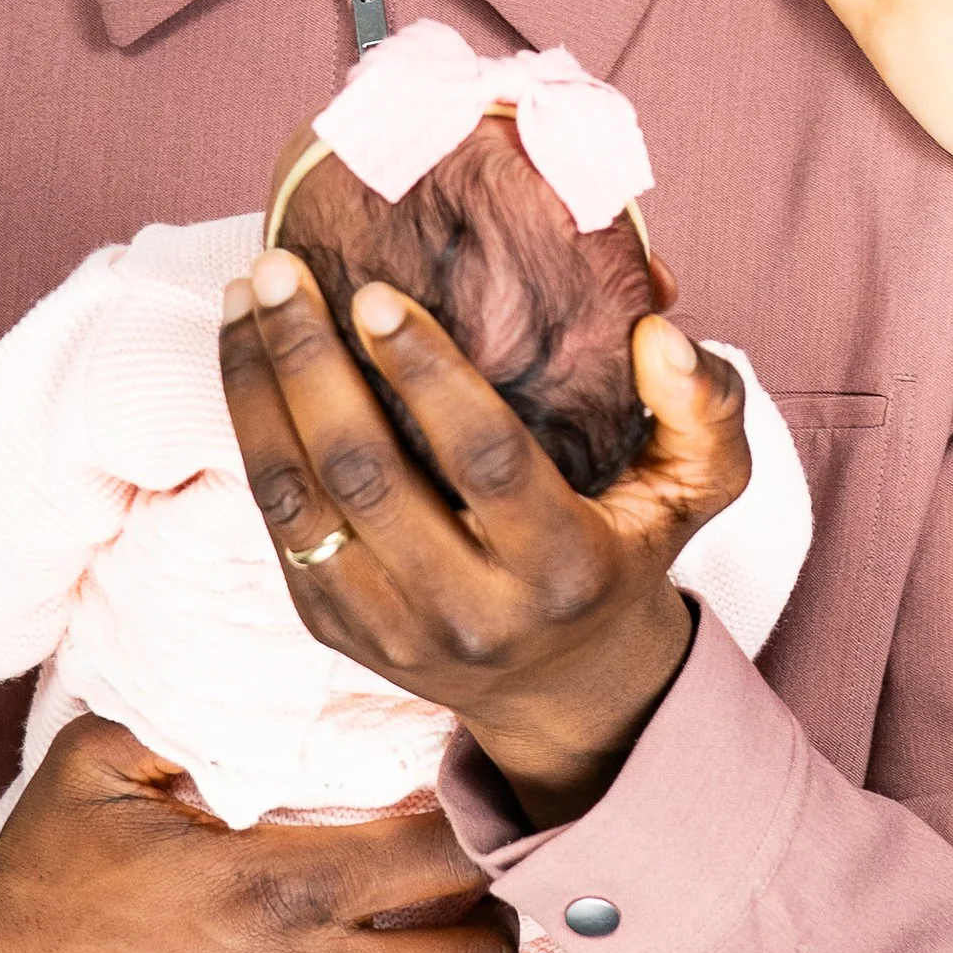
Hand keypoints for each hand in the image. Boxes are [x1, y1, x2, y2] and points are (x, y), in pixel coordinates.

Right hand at [0, 714, 516, 952]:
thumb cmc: (41, 880)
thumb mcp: (102, 763)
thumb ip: (196, 718)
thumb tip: (283, 691)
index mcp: (279, 887)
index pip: (451, 859)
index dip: (474, 830)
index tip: (463, 813)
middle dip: (483, 917)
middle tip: (458, 892)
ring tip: (391, 951)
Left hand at [222, 253, 747, 825]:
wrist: (563, 680)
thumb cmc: (626, 547)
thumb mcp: (697, 488)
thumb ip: (707, 407)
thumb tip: (658, 331)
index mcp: (563, 570)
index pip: (484, 461)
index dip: (425, 374)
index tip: (373, 293)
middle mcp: (472, 613)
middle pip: (368, 477)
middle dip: (311, 364)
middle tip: (283, 271)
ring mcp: (393, 630)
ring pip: (300, 503)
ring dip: (258, 391)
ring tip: (246, 298)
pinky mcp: (336, 629)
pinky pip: (276, 526)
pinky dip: (250, 434)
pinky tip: (245, 358)